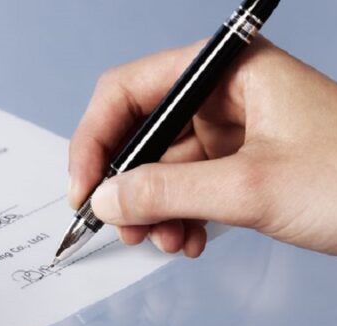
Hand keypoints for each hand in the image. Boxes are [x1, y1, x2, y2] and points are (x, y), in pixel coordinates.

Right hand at [69, 38, 336, 258]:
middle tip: (119, 226)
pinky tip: (188, 241)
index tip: (84, 188)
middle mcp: (225, 95)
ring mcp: (235, 131)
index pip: (129, 91)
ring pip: (162, 167)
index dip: (96, 140)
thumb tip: (106, 198)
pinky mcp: (243, 165)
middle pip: (142, 132)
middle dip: (126, 185)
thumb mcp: (252, 187)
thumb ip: (168, 191)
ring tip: (163, 241)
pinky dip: (179, 216)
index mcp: (227, 72)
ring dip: (152, 209)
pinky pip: (188, 187)